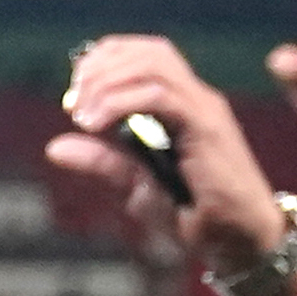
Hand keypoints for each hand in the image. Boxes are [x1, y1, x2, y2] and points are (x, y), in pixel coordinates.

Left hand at [47, 36, 283, 282]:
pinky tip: (95, 126)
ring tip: (81, 115)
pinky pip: (160, 97)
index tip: (74, 91)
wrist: (242, 243)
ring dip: (106, 82)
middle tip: (71, 103)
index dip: (104, 60)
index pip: (146, 54)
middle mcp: (197, 99)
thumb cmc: (197, 216)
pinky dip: (120, 104)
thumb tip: (54, 147)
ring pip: (153, 66)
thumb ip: (102, 162)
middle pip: (148, 52)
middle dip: (99, 68)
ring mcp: (205, 111)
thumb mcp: (137, 187)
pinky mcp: (208, 130)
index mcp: (183, 104)